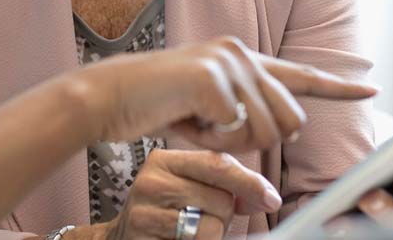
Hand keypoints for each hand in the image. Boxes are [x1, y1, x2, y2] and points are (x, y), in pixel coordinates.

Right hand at [75, 37, 376, 153]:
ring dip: (234, 142)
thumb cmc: (155, 105)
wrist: (108, 97)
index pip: (299, 75)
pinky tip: (184, 119)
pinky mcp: (213, 78)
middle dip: (260, 141)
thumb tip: (284, 129)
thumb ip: (246, 112)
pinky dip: (210, 138)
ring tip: (197, 123)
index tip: (369, 92)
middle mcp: (241, 52)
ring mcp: (228, 62)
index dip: (336, 88)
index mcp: (242, 57)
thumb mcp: (209, 110)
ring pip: (267, 130)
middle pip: (289, 120)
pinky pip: (235, 131)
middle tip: (218, 134)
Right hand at [76, 149, 281, 239]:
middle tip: (203, 219)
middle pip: (220, 200)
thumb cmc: (164, 212)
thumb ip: (223, 184)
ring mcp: (144, 211)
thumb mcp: (188, 187)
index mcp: (164, 160)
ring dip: (212, 236)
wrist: (122, 238)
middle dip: (225, 216)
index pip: (218, 165)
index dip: (250, 183)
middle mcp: (151, 181)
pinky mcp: (143, 236)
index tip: (271, 200)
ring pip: (210, 227)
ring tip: (190, 233)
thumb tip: (266, 196)